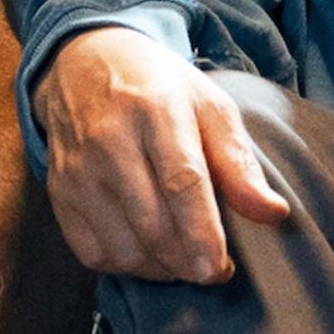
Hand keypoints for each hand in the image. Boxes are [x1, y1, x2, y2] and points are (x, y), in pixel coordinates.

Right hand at [31, 24, 295, 283]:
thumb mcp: (210, 107)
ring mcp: (78, 170)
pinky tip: (149, 252)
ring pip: (123, 248)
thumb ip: (240, 163)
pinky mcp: (59, 193)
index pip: (181, 182)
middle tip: (214, 268)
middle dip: (189, 262)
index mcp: (156, 109)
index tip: (220, 269)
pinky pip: (94, 253)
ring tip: (184, 258)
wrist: (82, 65)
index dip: (203, 233)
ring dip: (162, 269)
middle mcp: (109, 140)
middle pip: (153, 225)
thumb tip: (274, 214)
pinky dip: (127, 266)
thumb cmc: (158, 89)